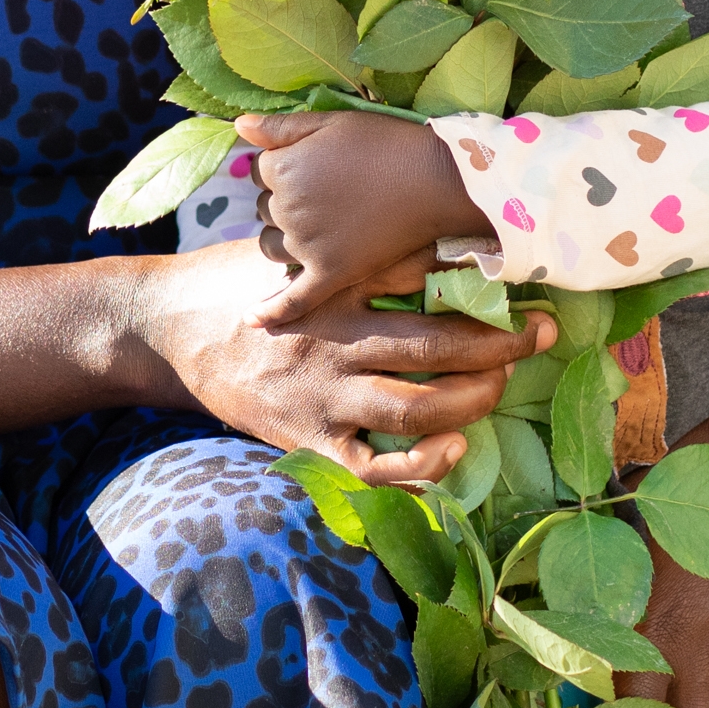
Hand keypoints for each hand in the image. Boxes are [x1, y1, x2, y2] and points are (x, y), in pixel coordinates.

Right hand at [131, 238, 552, 486]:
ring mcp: (322, 395)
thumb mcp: (294, 248)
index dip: (479, 281)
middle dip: (500, 345)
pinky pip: (372, 468)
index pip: (420, 280)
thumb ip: (356, 249)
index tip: (525, 279)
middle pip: (435, 347)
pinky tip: (453, 453)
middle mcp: (335, 340)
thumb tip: (432, 239)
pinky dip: (418, 469)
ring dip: (472, 402)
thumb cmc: (239, 278)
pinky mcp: (308, 439)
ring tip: (500, 388)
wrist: (167, 325)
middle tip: (541, 335)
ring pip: (416, 409)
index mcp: (335, 287)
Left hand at [232, 111, 495, 324]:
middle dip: (286, 201)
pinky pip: (294, 299)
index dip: (287, 167)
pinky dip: (271, 312)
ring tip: (318, 227)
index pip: (261, 172)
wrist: (437, 180)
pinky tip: (251, 321)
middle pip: (265, 209)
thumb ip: (280, 127)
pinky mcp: (331, 274)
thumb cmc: (385, 144)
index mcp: (283, 169)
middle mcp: (287, 209)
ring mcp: (307, 246)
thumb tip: (239, 126)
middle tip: (328, 192)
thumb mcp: (330, 122)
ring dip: (284, 239)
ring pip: (273, 246)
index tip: (319, 166)